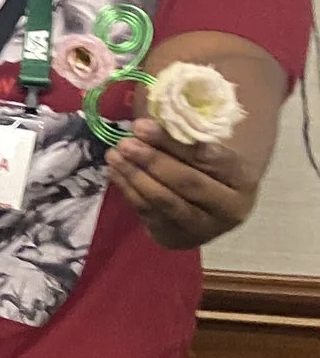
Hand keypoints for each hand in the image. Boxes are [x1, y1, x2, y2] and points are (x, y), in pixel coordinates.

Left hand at [107, 117, 258, 249]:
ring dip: (134, 176)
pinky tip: (115, 172)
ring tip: (114, 155)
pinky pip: (149, 214)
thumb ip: (185, 134)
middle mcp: (229, 209)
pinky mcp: (176, 239)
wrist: (211, 202)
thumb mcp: (207, 146)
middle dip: (152, 161)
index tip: (142, 126)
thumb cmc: (206, 164)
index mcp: (243, 180)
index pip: (209, 159)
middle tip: (125, 143)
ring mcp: (203, 229)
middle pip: (187, 182)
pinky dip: (129, 191)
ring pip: (164, 201)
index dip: (173, 142)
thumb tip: (147, 119)